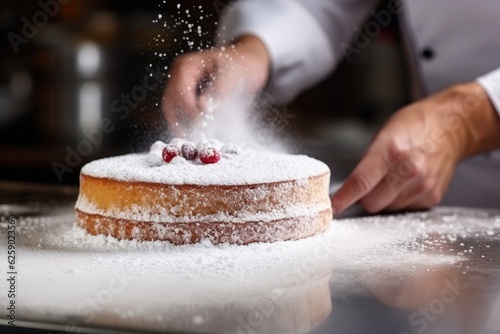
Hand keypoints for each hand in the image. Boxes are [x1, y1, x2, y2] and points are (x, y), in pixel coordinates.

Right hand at [162, 35, 270, 134]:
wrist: (246, 64)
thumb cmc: (240, 65)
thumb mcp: (232, 75)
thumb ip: (219, 91)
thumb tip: (204, 108)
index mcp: (187, 65)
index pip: (180, 91)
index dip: (189, 110)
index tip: (202, 124)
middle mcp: (179, 75)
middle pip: (170, 102)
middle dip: (181, 121)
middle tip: (196, 137)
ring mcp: (181, 86)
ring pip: (172, 110)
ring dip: (182, 125)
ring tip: (196, 138)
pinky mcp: (187, 97)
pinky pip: (181, 113)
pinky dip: (188, 124)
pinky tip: (198, 134)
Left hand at [331, 82, 499, 213]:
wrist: (452, 127)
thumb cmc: (414, 126)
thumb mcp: (383, 135)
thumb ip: (366, 162)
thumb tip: (349, 188)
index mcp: (392, 150)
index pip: (361, 182)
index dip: (344, 198)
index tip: (333, 207)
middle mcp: (409, 170)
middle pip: (372, 203)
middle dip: (366, 196)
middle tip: (373, 181)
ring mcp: (423, 185)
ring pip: (387, 209)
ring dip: (385, 198)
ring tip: (395, 177)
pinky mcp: (432, 197)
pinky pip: (404, 209)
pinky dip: (401, 199)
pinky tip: (408, 182)